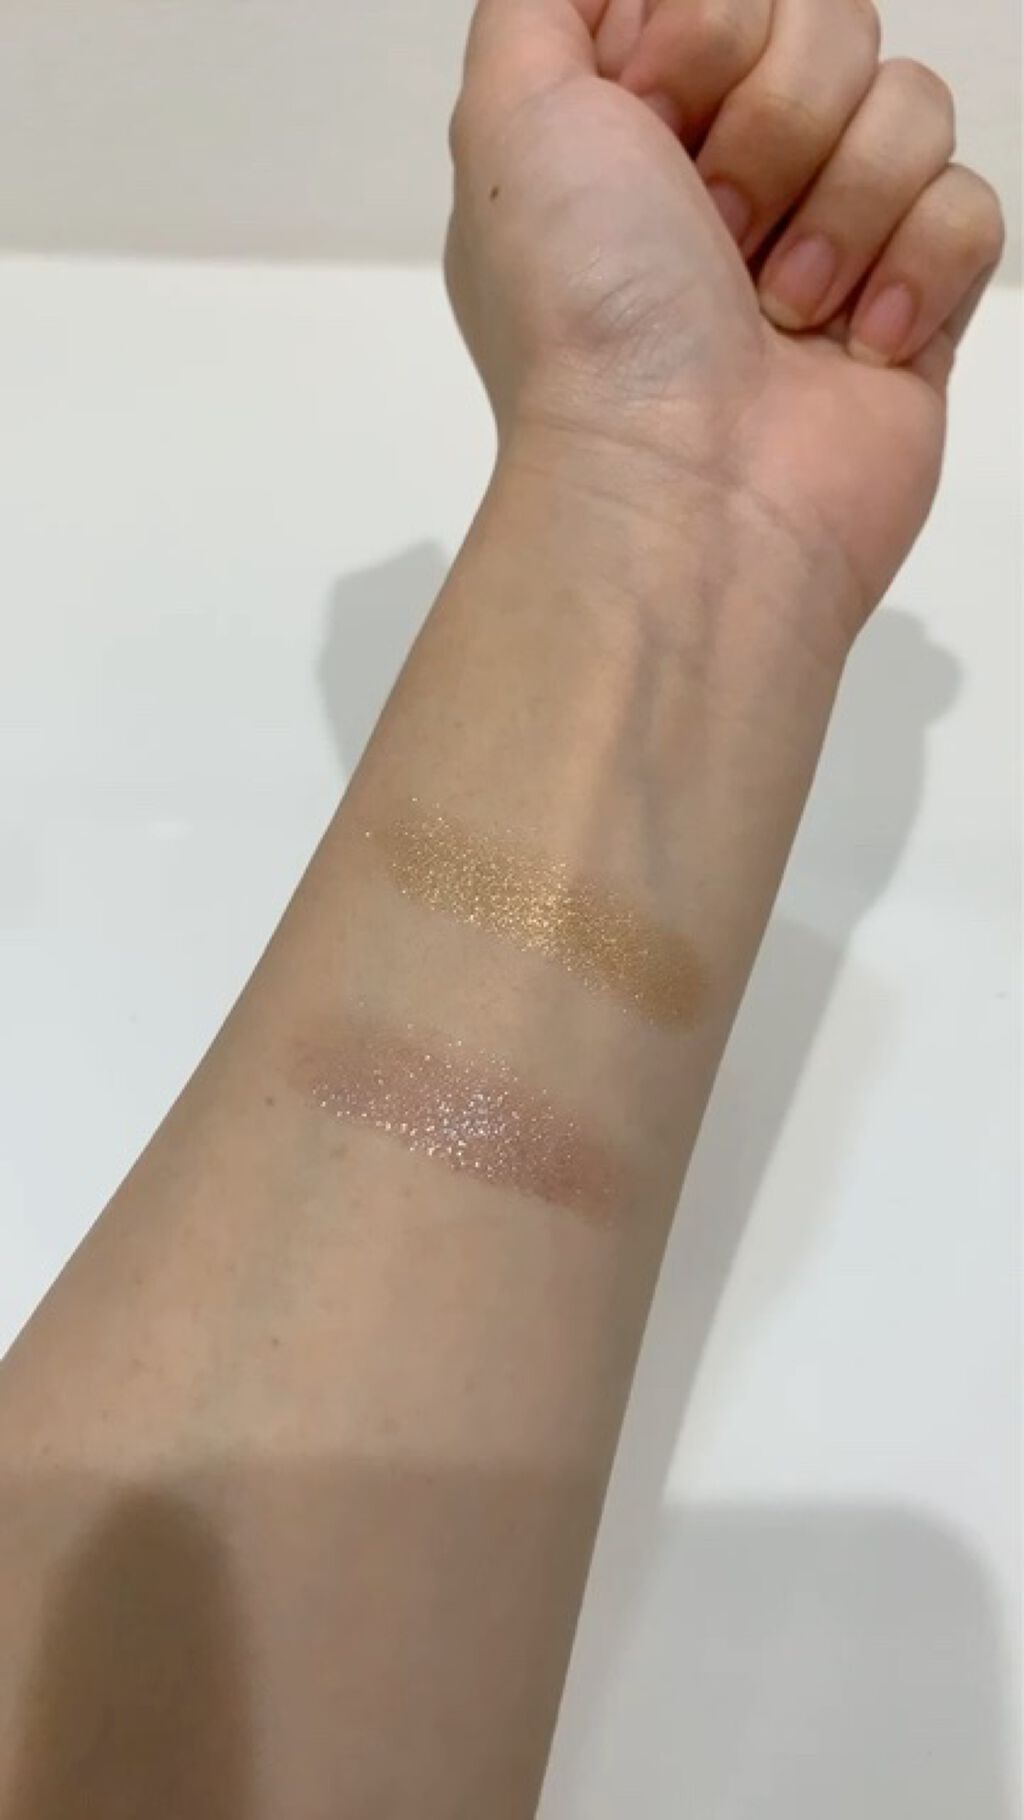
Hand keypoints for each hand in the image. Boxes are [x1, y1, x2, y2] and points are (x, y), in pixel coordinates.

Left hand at [446, 0, 1003, 621]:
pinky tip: (858, 344)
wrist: (687, 494)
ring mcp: (834, 239)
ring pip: (911, 102)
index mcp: (640, 127)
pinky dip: (916, 269)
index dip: (705, 32)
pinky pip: (971, 201)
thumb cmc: (592, 316)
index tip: (652, 124)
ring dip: (841, 204)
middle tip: (714, 233)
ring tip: (780, 309)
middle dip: (776, 122)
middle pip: (833, 22)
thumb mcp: (509, 117)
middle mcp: (735, 175)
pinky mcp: (916, 306)